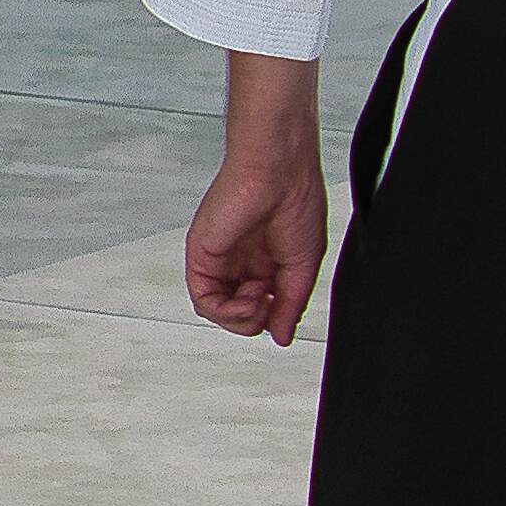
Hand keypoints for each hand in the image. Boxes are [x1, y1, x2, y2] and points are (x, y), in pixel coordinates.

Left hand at [185, 53, 330, 344]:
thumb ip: (289, 304)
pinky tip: (248, 297)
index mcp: (265, 263)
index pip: (258, 307)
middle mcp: (240, 263)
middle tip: (269, 305)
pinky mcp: (202, 255)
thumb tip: (281, 336)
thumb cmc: (296, 200)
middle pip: (236, 314)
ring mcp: (220, 260)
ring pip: (217, 312)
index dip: (271, 318)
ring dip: (243, 318)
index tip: (282, 311)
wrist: (278, 170)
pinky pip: (203, 299)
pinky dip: (228, 310)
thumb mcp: (303, 265)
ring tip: (259, 299)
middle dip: (255, 321)